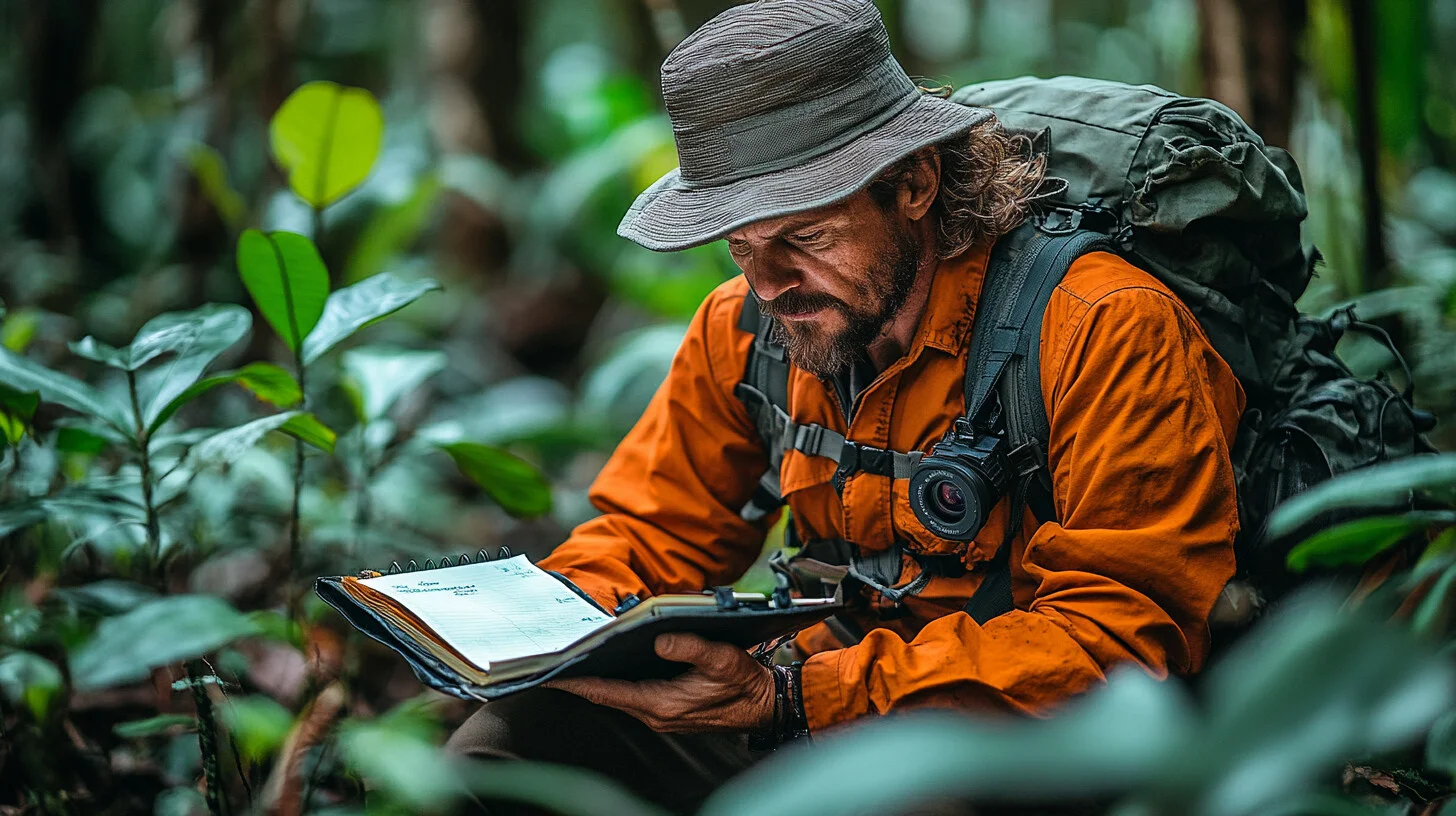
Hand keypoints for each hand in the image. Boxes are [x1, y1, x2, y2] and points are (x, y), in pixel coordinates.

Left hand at [546, 633, 773, 732]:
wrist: (765, 706)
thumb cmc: (744, 684)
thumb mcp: (721, 658)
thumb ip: (689, 646)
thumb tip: (660, 638)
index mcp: (662, 703)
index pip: (607, 692)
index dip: (576, 681)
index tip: (550, 672)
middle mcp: (656, 713)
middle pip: (606, 695)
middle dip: (580, 678)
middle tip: (553, 660)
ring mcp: (660, 714)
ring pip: (617, 695)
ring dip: (596, 680)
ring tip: (573, 659)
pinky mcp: (667, 710)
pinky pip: (631, 695)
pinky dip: (615, 683)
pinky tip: (609, 666)